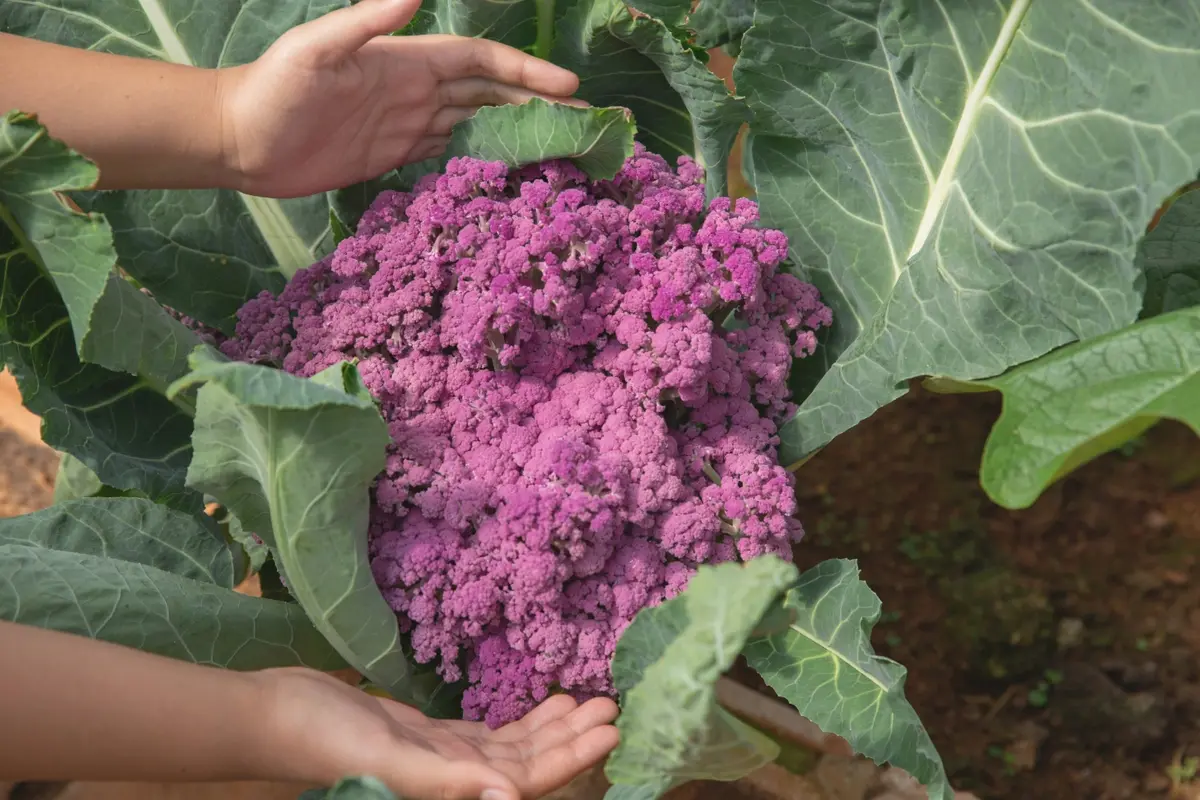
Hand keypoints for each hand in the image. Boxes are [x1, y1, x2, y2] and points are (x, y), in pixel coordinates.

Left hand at [216, 0, 583, 197]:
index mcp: (406, 62)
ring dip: (515, 130)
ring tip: (558, 147)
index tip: (566, 89)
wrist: (239, 141)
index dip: (524, 72)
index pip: (479, 62)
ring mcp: (405, 125)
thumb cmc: (273, 89)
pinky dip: (479, 158)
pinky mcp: (392, 157)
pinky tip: (505, 170)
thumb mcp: (316, 49)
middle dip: (536, 103)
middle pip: (488, 93)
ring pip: (474, 123)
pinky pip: (446, 154)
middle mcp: (414, 91)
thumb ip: (365, 20)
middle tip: (583, 123)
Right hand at [258, 667, 619, 799]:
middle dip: (573, 736)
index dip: (572, 757)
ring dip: (552, 725)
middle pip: (529, 761)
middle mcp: (455, 780)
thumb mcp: (390, 758)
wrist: (279, 714)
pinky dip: (519, 719)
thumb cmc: (327, 739)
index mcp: (452, 790)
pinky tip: (544, 703)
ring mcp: (442, 757)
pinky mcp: (428, 736)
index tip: (612, 729)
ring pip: (512, 745)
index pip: (527, 779)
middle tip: (613, 705)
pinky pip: (486, 733)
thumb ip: (449, 782)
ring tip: (589, 699)